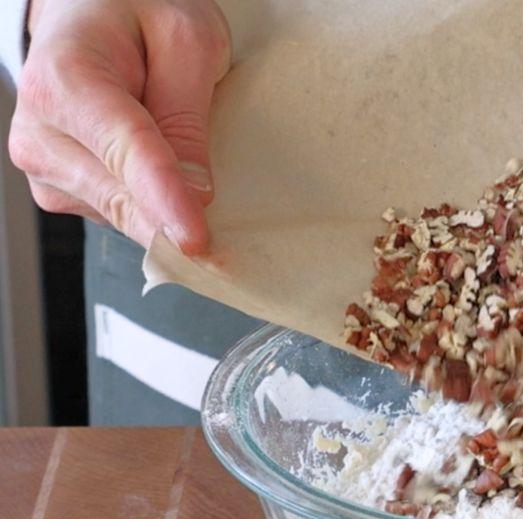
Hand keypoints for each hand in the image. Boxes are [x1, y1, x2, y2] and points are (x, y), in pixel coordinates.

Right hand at [8, 0, 230, 253]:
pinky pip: (119, 216)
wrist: (90, 14)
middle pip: (121, 197)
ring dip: (165, 210)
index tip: (196, 240)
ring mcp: (45, 165)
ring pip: (122, 215)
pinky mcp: (62, 189)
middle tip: (228, 235)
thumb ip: (187, 113)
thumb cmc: (137, 14)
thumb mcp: (186, 41)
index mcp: (65, 79)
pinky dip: (152, 208)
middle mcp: (41, 129)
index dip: (164, 199)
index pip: (124, 151)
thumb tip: (195, 191)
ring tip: (187, 165)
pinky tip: (165, 179)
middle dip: (176, 218)